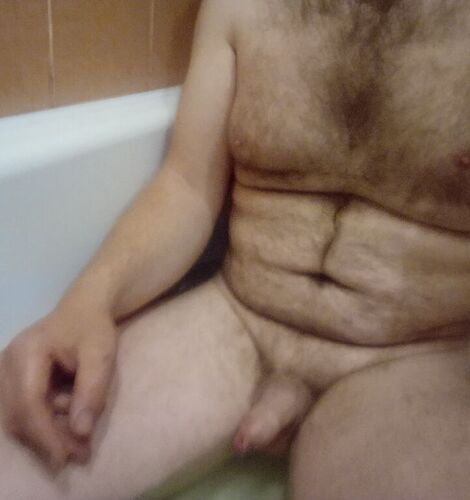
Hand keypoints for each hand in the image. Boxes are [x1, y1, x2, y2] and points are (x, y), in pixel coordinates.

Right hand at [0, 302, 116, 469]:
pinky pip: (25, 409)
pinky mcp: (15, 380)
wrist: (85, 307)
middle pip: (19, 414)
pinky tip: (71, 425)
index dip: (45, 434)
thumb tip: (81, 432)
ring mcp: (8, 372)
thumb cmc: (93, 327)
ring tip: (79, 444)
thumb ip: (91, 390)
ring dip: (48, 434)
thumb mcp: (101, 354)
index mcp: (27, 353)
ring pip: (19, 417)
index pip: (29, 402)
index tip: (65, 457)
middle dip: (48, 439)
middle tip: (79, 454)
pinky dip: (47, 422)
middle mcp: (8, 364)